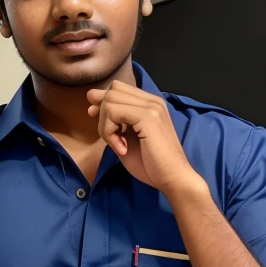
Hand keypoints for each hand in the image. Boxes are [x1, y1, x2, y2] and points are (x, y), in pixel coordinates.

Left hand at [87, 80, 205, 197]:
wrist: (173, 179)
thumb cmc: (151, 164)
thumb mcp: (127, 139)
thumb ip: (114, 123)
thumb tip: (92, 107)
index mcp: (150, 104)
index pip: (118, 88)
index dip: (103, 102)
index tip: (101, 123)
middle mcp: (152, 100)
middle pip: (113, 90)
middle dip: (103, 114)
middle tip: (111, 137)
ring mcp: (151, 106)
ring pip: (110, 100)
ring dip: (106, 126)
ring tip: (119, 145)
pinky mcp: (148, 116)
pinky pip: (113, 112)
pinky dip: (110, 132)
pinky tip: (122, 148)